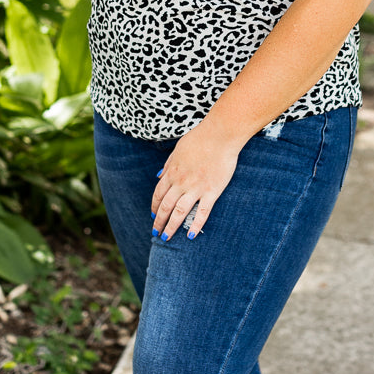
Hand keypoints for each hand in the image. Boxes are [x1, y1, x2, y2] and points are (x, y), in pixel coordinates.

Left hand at [151, 123, 240, 240]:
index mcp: (172, 172)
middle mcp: (181, 182)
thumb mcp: (178, 149)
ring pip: (179, 213)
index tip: (153, 215)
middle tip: (156, 233)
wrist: (220, 134)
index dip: (154, 207)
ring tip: (166, 239)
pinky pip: (202, 212)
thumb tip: (159, 175)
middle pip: (165, 206)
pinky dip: (195, 225)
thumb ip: (168, 164)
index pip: (158, 194)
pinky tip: (190, 235)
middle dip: (158, 221)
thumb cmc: (200, 138)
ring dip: (171, 227)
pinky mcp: (212, 191)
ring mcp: (196, 188)